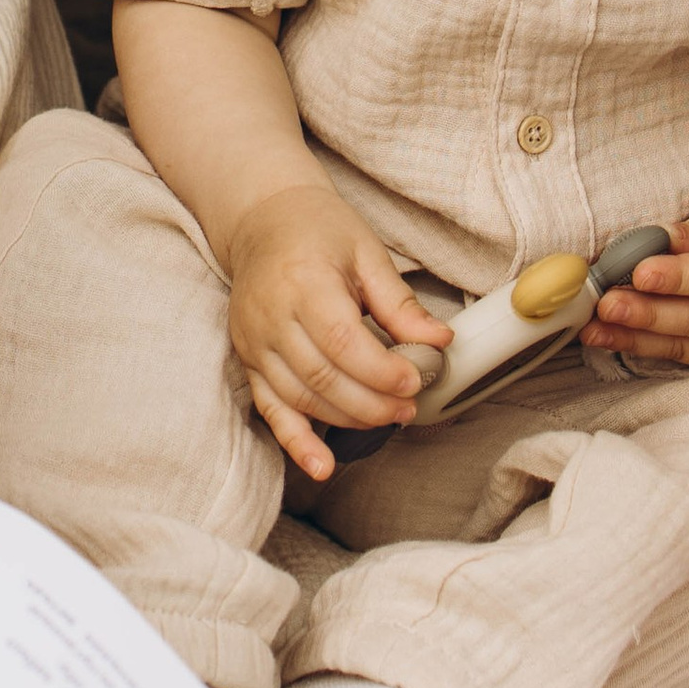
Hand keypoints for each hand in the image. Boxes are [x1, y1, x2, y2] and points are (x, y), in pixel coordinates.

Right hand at [225, 187, 450, 483]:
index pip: (343, 342)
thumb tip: (439, 343)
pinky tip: (322, 467)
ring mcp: (254, 342)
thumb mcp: (367, 253)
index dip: (382, 371)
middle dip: (373, 402)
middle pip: (323, 377)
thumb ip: (400, 302)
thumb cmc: (319, 230)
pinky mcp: (248, 360)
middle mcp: (271, 316)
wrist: (262, 220)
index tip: (416, 380)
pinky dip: (296, 441)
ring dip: (348, 419)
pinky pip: (271, 409)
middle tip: (409, 407)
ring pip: (301, 398)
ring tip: (387, 418)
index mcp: (302, 282)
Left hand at [587, 187, 688, 368]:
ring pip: (688, 346)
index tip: (639, 272)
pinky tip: (613, 338)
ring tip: (595, 329)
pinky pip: (686, 356)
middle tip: (607, 305)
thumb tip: (658, 240)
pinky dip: (647, 347)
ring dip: (637, 339)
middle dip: (649, 315)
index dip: (678, 278)